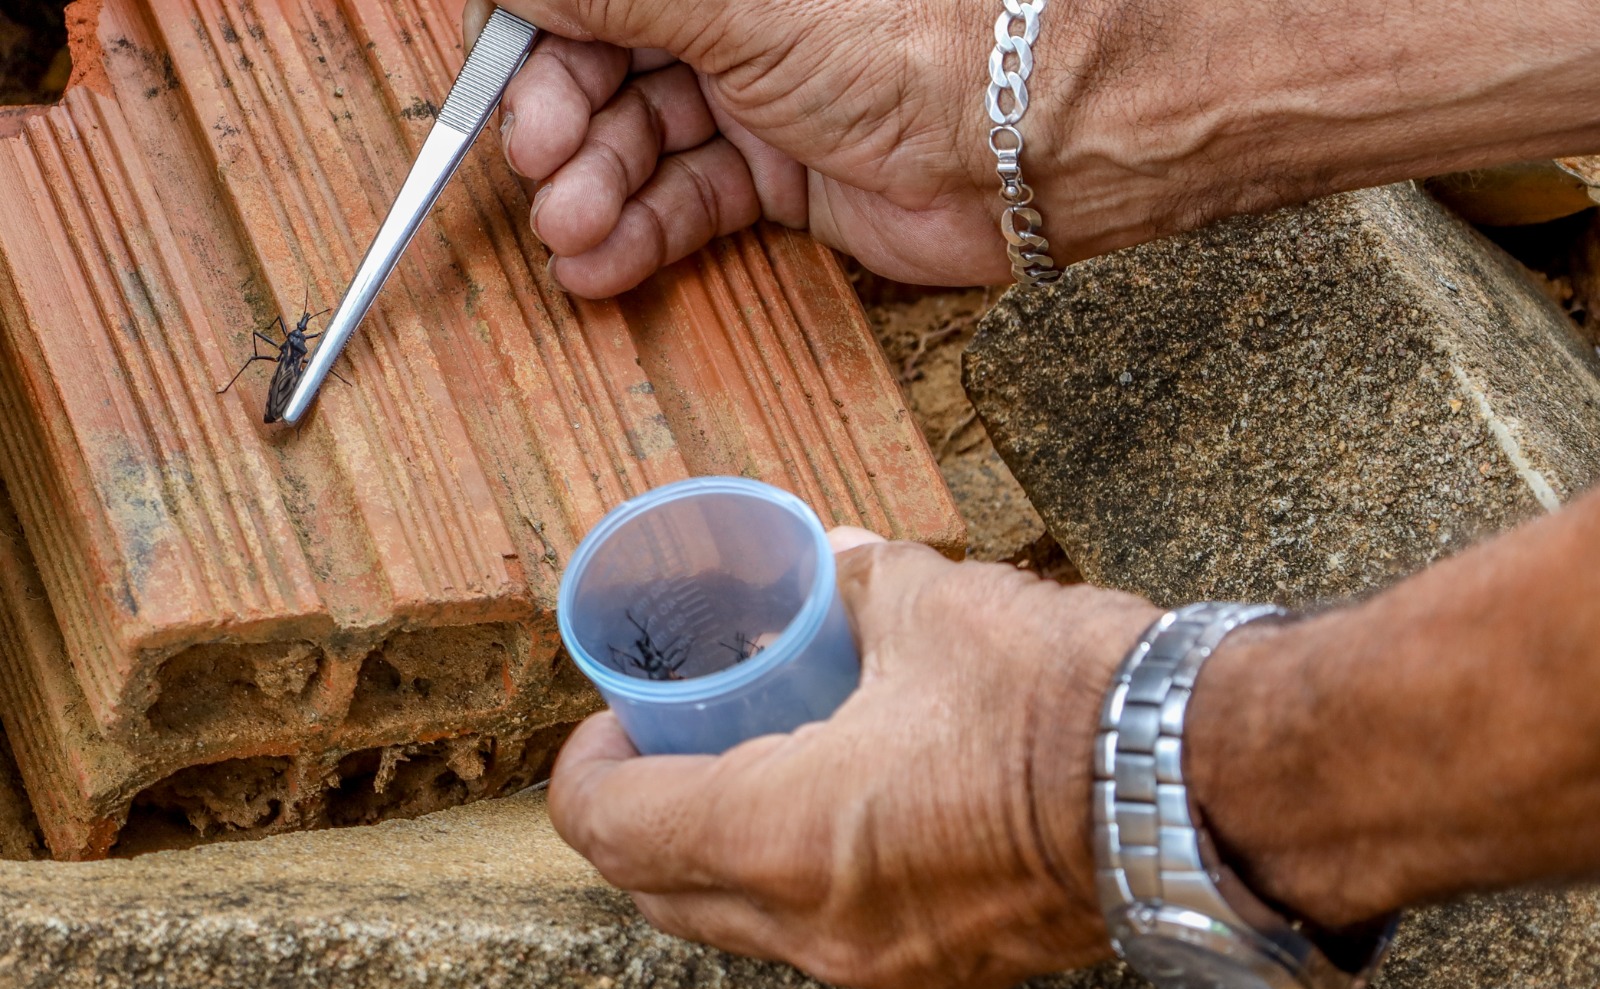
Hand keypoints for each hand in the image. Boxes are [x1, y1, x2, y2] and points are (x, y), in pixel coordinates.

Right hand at [463, 0, 1015, 295]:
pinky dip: (643, 233)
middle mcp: (730, 17)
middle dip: (561, 125)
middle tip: (541, 173)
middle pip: (602, 68)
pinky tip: (600, 263)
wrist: (1030, 137)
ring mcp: (756, 96)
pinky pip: (691, 201)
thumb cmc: (907, 35)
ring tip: (569, 234)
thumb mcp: (731, 0)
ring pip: (641, 142)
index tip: (495, 93)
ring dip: (594, 192)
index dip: (529, 40)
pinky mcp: (783, 175)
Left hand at [548, 529, 1159, 988]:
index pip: (617, 831)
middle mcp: (821, 928)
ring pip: (745, 927)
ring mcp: (886, 964)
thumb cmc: (1062, 700)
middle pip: (664, 896)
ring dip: (717, 856)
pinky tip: (842, 809)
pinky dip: (797, 881)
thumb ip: (861, 582)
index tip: (605, 722)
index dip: (585, 772)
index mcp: (787, 837)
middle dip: (638, 822)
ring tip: (751, 766)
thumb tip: (836, 561)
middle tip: (665, 741)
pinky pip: (826, 937)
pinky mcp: (948, 971)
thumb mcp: (936, 607)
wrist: (1207, 786)